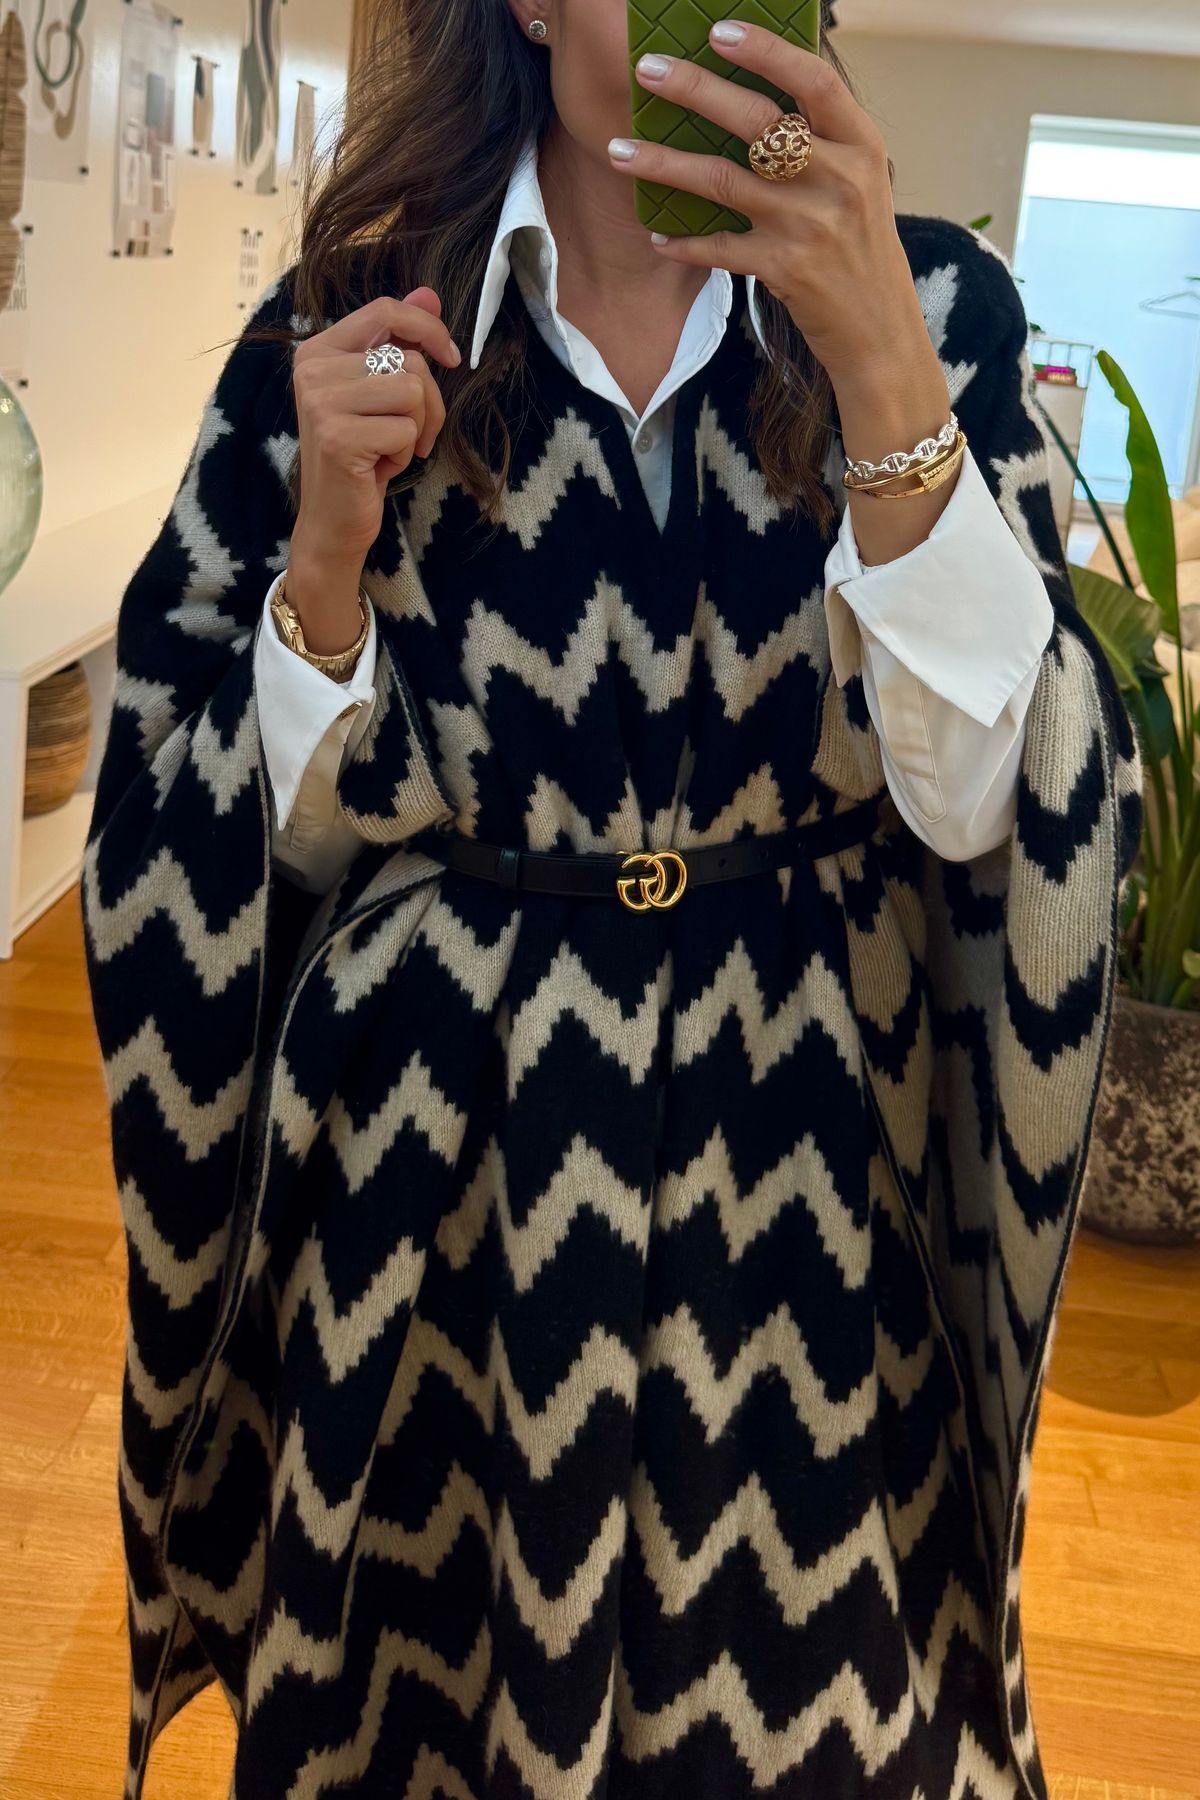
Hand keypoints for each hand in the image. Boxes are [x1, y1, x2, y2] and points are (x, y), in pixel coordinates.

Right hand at [290, 287, 460, 571]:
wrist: (334, 520)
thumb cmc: (361, 456)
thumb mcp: (381, 394)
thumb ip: (399, 340)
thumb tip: (429, 292)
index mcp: (318, 349)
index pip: (385, 310)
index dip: (427, 327)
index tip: (450, 355)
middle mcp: (312, 369)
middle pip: (408, 359)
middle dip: (428, 403)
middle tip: (410, 434)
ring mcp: (320, 402)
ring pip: (412, 392)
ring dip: (416, 429)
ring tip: (389, 449)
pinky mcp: (337, 436)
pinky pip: (404, 429)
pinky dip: (404, 454)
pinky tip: (378, 467)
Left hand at [612, 19, 932, 387]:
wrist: (879, 330)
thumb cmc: (860, 249)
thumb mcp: (860, 183)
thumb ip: (821, 142)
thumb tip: (753, 97)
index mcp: (861, 145)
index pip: (813, 80)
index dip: (765, 51)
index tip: (718, 31)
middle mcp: (838, 178)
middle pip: (756, 121)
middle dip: (695, 89)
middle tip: (648, 70)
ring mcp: (810, 225)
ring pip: (723, 180)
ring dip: (664, 164)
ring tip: (619, 150)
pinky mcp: (785, 269)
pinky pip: (719, 247)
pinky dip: (685, 242)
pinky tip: (658, 235)